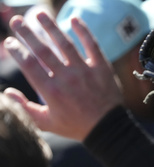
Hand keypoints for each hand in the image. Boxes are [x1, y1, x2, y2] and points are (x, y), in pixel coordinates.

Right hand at [3, 11, 122, 140]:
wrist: (108, 128)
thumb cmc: (76, 127)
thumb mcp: (46, 123)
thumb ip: (25, 108)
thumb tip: (7, 92)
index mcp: (51, 91)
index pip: (29, 65)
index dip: (17, 51)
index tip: (11, 43)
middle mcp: (67, 78)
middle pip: (43, 50)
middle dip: (27, 33)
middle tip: (17, 21)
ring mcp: (85, 71)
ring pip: (65, 44)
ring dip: (51, 27)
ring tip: (40, 15)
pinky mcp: (102, 68)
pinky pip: (92, 45)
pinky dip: (83, 31)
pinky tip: (74, 19)